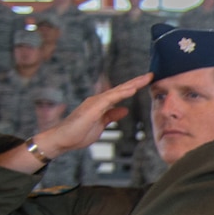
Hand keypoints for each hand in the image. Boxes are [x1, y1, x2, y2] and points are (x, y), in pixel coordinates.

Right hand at [0, 73, 149, 172]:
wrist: (62, 140)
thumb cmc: (78, 133)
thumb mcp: (102, 124)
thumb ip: (112, 116)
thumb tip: (124, 109)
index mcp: (102, 104)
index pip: (121, 93)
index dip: (134, 87)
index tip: (147, 81)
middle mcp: (99, 100)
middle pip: (121, 88)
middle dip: (136, 82)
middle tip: (151, 74)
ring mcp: (95, 103)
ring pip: (117, 91)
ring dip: (131, 85)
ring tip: (145, 79)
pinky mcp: (92, 108)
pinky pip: (109, 99)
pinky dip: (121, 94)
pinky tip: (131, 90)